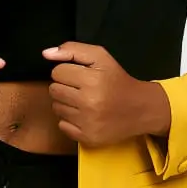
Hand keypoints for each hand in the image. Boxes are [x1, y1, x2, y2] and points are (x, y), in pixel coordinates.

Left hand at [41, 41, 171, 146]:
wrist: (140, 109)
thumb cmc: (117, 80)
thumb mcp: (100, 57)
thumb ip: (72, 50)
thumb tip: (46, 53)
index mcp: (92, 79)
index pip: (57, 72)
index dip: (67, 72)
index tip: (80, 76)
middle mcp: (89, 102)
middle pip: (54, 90)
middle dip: (65, 87)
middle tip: (81, 89)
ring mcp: (87, 122)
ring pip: (56, 108)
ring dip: (66, 103)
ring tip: (83, 102)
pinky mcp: (87, 138)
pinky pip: (62, 126)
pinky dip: (70, 120)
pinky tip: (84, 116)